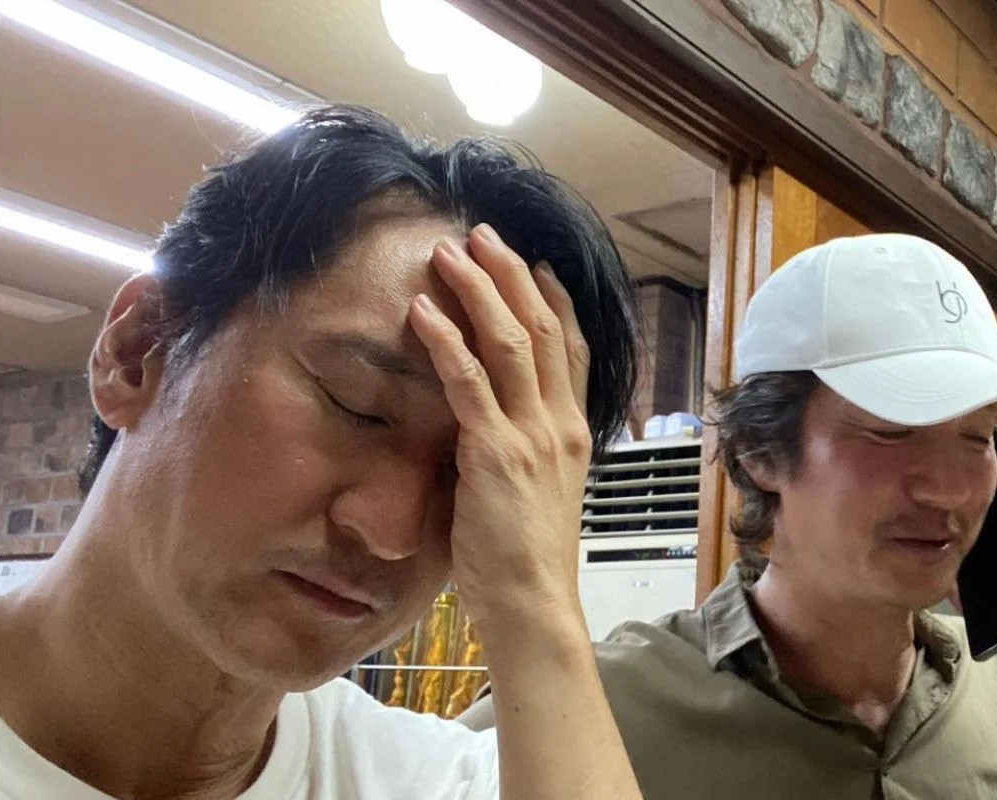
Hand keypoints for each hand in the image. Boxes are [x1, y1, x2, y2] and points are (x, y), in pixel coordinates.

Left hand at [407, 223, 590, 629]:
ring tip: (451, 253)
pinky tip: (423, 311)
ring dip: (479, 291)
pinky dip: (446, 341)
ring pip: (511, 342)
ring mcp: (532, 435)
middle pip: (543, 329)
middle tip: (484, 236)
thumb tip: (489, 424)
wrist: (534, 604)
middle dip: (512, 276)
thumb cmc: (528, 558)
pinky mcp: (495, 453)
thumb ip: (524, 449)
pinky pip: (469, 383)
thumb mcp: (539, 491)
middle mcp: (560, 424)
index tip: (534, 266)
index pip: (572, 351)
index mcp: (573, 432)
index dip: (554, 302)